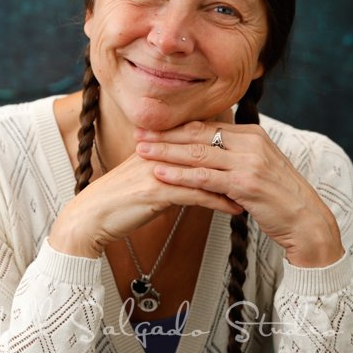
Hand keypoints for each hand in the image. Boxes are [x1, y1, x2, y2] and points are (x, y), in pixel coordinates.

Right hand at [48, 151, 242, 258]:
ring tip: (256, 191)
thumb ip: (168, 169)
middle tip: (262, 169)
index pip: (197, 135)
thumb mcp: (145, 178)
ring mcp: (158, 169)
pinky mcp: (157, 191)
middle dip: (236, 159)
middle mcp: (159, 151)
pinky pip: (196, 194)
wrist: (90, 216)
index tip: (248, 152)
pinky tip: (236, 209)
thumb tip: (192, 172)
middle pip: (206, 148)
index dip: (224, 143)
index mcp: (157, 144)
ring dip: (233, 182)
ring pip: (205, 170)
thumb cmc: (118, 200)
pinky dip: (219, 201)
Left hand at [134, 121, 344, 267]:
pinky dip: (180, 175)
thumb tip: (207, 150)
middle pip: (199, 134)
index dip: (177, 126)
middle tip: (139, 134)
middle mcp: (250, 142)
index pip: (207, 125)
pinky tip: (160, 174)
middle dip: (165, 135)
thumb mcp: (257, 167)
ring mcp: (248, 162)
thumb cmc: (278, 197)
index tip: (152, 127)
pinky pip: (204, 177)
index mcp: (252, 134)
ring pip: (198, 153)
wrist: (306, 220)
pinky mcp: (245, 183)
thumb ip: (234, 155)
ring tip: (141, 151)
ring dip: (166, 152)